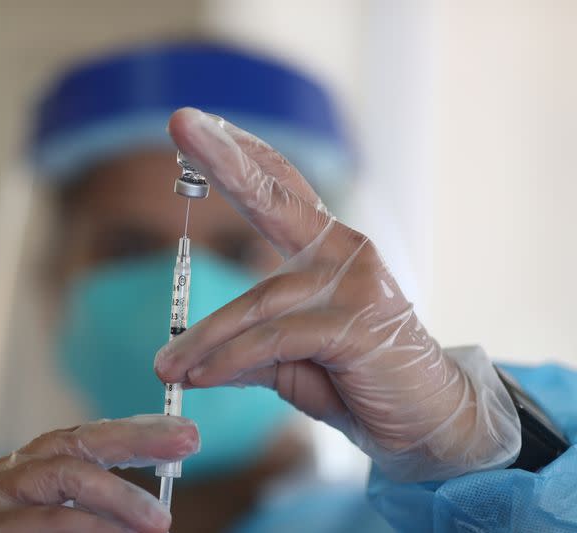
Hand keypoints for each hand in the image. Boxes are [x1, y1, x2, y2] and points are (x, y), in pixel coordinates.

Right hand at [0, 415, 198, 531]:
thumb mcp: (55, 522)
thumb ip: (92, 510)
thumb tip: (156, 510)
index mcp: (21, 471)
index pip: (83, 439)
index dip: (135, 433)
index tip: (182, 435)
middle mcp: (0, 476)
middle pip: (77, 445)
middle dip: (137, 441)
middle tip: (187, 444)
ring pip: (68, 480)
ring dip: (122, 498)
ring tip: (160, 520)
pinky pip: (51, 524)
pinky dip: (93, 529)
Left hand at [155, 108, 519, 481]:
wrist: (429, 424)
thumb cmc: (359, 381)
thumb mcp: (290, 361)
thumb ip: (247, 349)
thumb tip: (190, 360)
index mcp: (329, 248)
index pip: (281, 188)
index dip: (242, 155)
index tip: (199, 124)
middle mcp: (345, 251)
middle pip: (276, 197)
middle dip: (224, 159)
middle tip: (183, 122)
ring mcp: (356, 284)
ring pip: (258, 300)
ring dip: (203, 337)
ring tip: (164, 367)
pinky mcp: (359, 325)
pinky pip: (275, 339)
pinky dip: (231, 360)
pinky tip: (199, 377)